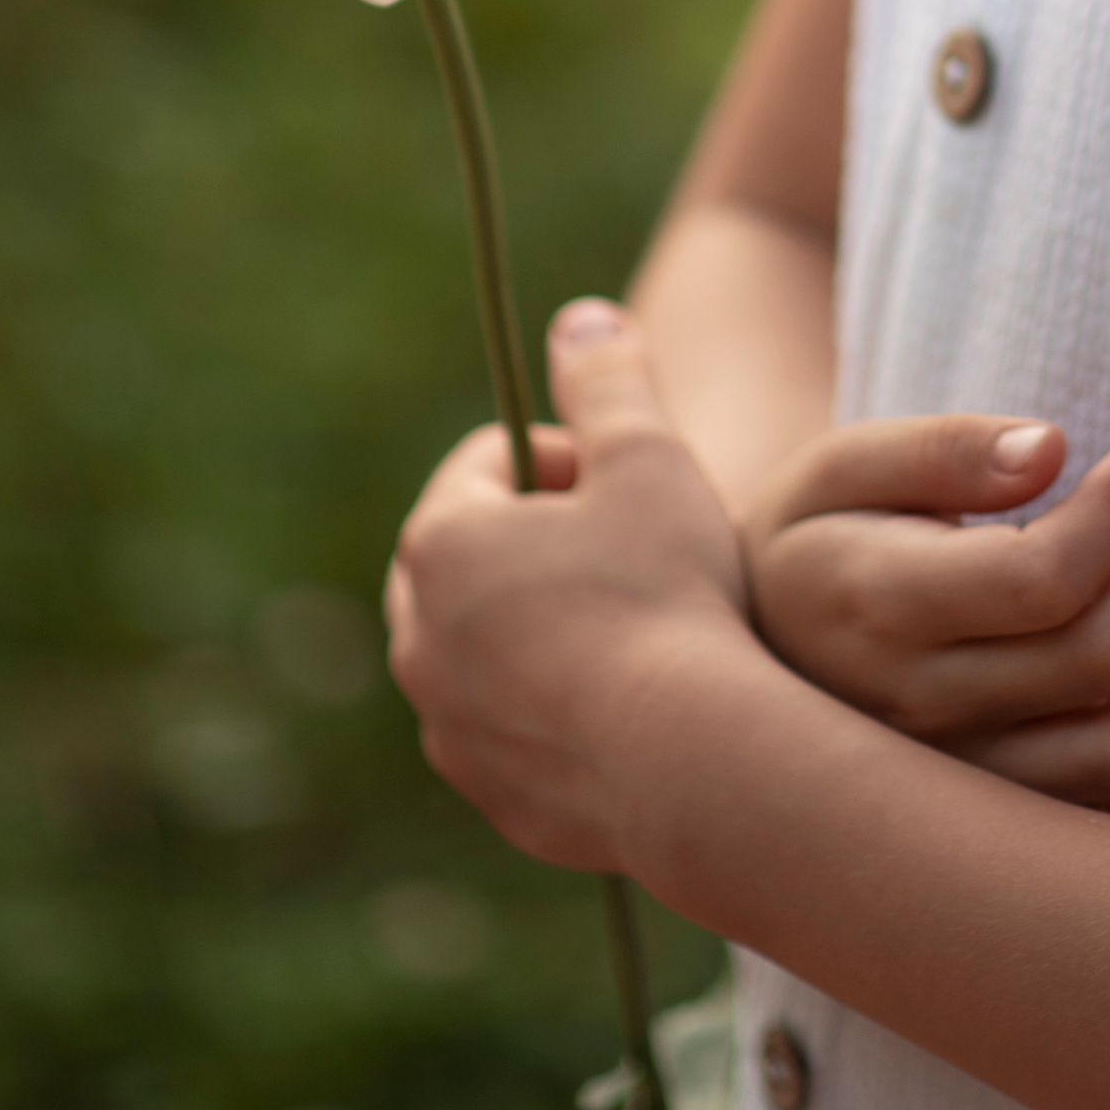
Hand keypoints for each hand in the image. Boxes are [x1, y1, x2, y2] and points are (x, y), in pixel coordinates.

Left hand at [387, 299, 753, 867]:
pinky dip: (552, 704)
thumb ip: (608, 379)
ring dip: (542, 624)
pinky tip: (630, 701)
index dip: (569, 457)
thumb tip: (580, 319)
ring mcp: (447, 725)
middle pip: (474, 555)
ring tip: (634, 626)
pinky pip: (508, 725)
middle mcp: (418, 637)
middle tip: (631, 549)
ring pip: (484, 647)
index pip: (490, 462)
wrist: (691, 764)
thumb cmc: (668, 591)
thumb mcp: (649, 458)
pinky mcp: (487, 791)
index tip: (629, 482)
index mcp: (441, 542)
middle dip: (542, 541)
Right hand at [742, 416, 1109, 817]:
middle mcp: (917, 717)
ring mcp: (964, 790)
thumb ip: (943, 448)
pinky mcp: (1003, 837)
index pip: (1040, 578)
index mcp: (873, 607)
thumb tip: (1051, 448)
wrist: (752, 683)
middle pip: (1101, 656)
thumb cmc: (819, 545)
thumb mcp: (842, 468)